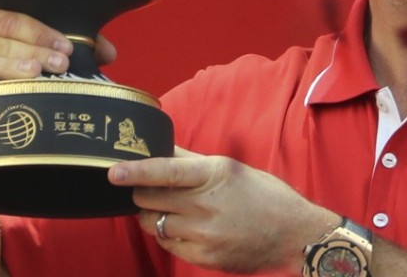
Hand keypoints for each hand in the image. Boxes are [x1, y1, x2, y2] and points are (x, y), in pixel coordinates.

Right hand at [0, 9, 117, 112]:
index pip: (15, 20)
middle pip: (2, 40)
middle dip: (34, 52)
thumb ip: (76, 50)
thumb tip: (109, 52)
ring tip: (34, 74)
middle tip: (59, 63)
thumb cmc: (15, 78)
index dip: (42, 33)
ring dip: (10, 66)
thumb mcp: (42, 59)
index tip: (67, 48)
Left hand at [109, 148, 337, 273]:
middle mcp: (206, 205)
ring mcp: (204, 235)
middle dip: (142, 193)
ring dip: (154, 215)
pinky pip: (168, 244)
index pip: (165, 171)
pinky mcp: (204, 257)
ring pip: (153, 223)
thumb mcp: (230, 169)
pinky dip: (169, 234)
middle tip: (150, 189)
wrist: (293, 234)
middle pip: (150, 199)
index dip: (135, 171)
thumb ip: (191, 161)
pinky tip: (188, 228)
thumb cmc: (264, 195)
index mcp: (214, 175)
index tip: (112, 172)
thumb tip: (160, 148)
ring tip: (174, 209)